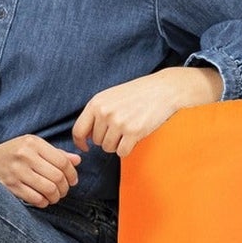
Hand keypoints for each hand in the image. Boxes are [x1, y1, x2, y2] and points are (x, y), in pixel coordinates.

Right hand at [0, 133, 80, 206]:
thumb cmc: (14, 153)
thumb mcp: (33, 146)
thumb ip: (56, 153)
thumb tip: (77, 160)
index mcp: (33, 143)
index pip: (62, 161)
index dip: (72, 174)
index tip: (73, 180)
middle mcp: (25, 155)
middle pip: (57, 176)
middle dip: (65, 188)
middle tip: (64, 190)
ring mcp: (17, 172)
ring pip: (49, 189)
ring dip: (56, 196)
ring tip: (55, 196)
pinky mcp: (11, 186)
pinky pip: (36, 198)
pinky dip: (44, 202)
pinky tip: (43, 199)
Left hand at [72, 65, 221, 159]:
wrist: (163, 90)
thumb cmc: (137, 94)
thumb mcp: (110, 97)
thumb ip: (96, 113)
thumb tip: (85, 137)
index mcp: (96, 103)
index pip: (78, 130)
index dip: (80, 142)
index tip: (86, 147)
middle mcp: (105, 112)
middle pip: (97, 142)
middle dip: (107, 139)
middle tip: (121, 128)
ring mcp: (119, 122)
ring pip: (108, 148)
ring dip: (118, 144)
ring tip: (128, 131)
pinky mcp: (133, 132)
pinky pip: (122, 152)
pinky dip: (128, 149)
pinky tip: (135, 137)